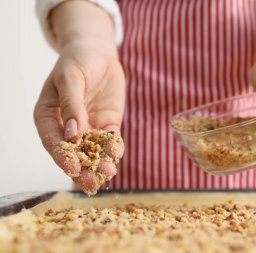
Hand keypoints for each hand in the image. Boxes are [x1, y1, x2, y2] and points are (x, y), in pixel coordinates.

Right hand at [34, 39, 124, 191]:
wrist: (99, 54)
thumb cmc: (77, 62)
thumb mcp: (70, 79)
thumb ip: (71, 105)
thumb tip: (72, 134)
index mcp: (48, 116)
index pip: (53, 141)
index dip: (62, 156)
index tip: (73, 168)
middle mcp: (67, 127)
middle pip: (73, 152)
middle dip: (82, 168)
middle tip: (92, 182)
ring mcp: (88, 127)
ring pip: (93, 151)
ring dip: (99, 163)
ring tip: (108, 172)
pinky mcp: (107, 125)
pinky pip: (110, 141)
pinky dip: (114, 149)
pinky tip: (116, 155)